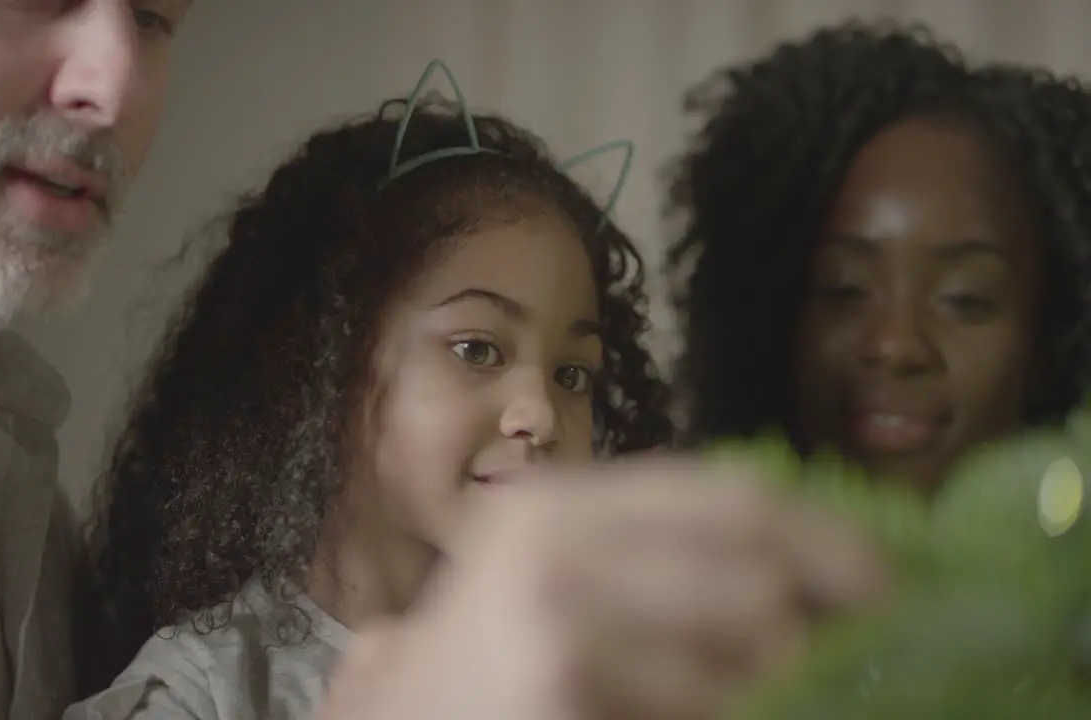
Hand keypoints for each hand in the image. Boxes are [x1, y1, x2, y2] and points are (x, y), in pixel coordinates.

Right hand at [316, 455, 888, 719]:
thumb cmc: (489, 663)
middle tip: (850, 645)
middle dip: (818, 611)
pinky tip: (678, 716)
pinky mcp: (566, 689)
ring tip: (728, 693)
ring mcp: (560, 622)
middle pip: (753, 563)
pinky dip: (720, 716)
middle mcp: (555, 545)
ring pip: (750, 645)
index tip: (879, 575)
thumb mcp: (556, 578)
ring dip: (770, 681)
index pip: (729, 495)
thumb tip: (800, 568)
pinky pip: (710, 709)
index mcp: (558, 506)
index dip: (822, 534)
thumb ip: (654, 554)